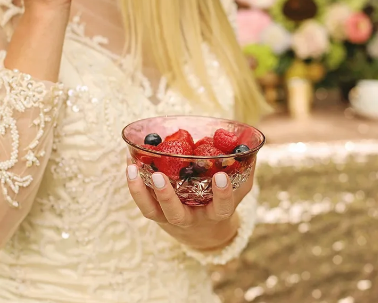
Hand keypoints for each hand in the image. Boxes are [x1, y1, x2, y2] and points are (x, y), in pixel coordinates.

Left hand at [126, 165, 254, 250]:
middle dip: (166, 196)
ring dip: (140, 191)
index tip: (221, 176)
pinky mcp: (155, 214)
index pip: (222, 208)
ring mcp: (170, 219)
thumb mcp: (237, 191)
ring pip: (152, 211)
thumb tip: (249, 145)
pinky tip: (129, 163)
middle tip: (159, 176)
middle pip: (176, 213)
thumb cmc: (221, 203)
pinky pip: (142, 202)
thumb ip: (244, 171)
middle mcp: (190, 219)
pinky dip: (134, 184)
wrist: (203, 232)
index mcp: (215, 214)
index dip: (222, 194)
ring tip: (132, 168)